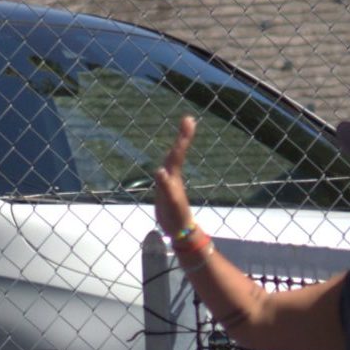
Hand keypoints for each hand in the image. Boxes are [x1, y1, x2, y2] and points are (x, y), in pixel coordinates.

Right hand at [153, 112, 196, 236]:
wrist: (179, 230)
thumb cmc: (176, 217)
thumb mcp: (170, 201)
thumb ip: (166, 186)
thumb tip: (160, 170)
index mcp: (174, 176)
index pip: (178, 153)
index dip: (182, 137)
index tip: (189, 120)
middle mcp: (173, 176)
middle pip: (177, 152)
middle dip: (182, 136)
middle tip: (189, 119)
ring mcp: (169, 182)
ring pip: (173, 160)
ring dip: (178, 145)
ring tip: (184, 132)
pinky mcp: (165, 188)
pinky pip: (166, 171)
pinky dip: (168, 162)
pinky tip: (166, 162)